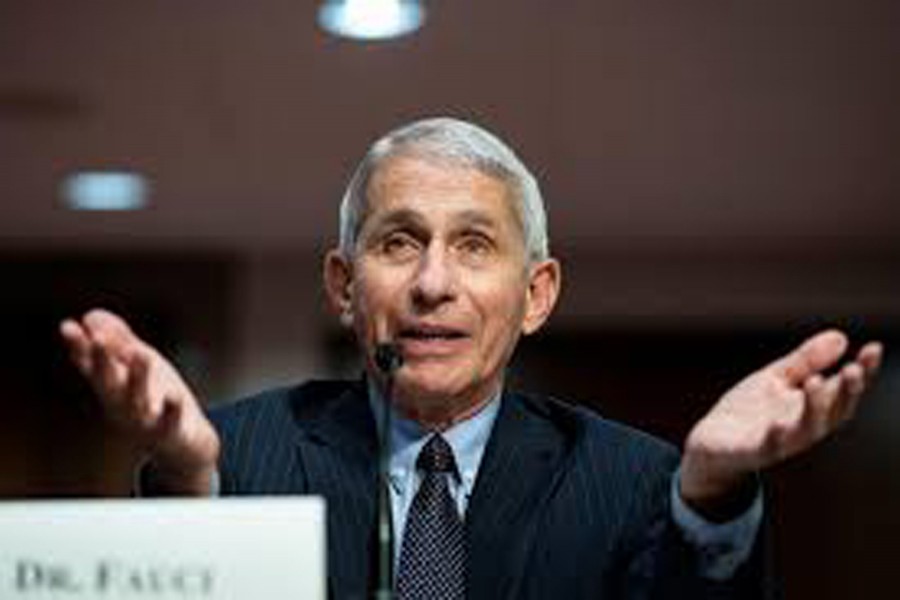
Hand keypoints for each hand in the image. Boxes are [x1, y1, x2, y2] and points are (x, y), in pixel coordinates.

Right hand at [60, 309, 219, 493]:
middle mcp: (122, 404)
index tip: (67, 326)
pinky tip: (174, 397)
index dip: (79, 347)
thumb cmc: (156, 400)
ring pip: (136, 401)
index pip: (90, 364)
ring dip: (137, 379)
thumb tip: (91, 315)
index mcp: (113, 386)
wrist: (183, 445)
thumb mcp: (136, 367)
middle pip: (107, 382)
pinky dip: (171, 412)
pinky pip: (169, 424)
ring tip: (142, 353)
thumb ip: (118, 341)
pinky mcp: (169, 433)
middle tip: (99, 339)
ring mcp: (144, 421)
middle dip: (102, 361)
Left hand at [680, 329, 882, 513]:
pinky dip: (775, 436)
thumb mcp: (776, 378)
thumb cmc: (749, 411)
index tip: (874, 348)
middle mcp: (804, 426)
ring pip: (808, 429)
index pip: (845, 388)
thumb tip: (842, 337)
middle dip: (848, 392)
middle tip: (854, 369)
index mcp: (812, 406)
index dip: (864, 371)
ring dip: (815, 407)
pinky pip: (769, 447)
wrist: (711, 443)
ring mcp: (782, 441)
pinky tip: (776, 423)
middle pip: (836, 411)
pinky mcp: (756, 452)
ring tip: (816, 381)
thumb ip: (806, 361)